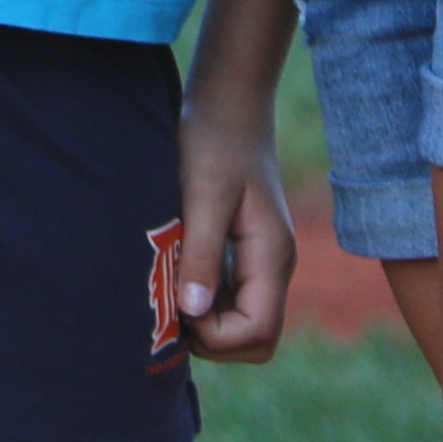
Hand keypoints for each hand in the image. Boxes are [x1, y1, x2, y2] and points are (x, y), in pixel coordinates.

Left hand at [172, 79, 296, 359]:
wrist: (228, 102)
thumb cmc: (214, 139)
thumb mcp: (203, 193)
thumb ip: (202, 253)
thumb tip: (194, 311)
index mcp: (272, 256)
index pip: (259, 333)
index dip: (216, 335)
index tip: (176, 303)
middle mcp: (274, 266)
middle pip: (256, 339)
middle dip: (213, 338)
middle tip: (170, 301)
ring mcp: (262, 261)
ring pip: (243, 323)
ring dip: (206, 320)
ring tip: (168, 285)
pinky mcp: (245, 252)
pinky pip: (232, 298)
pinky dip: (205, 300)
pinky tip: (175, 273)